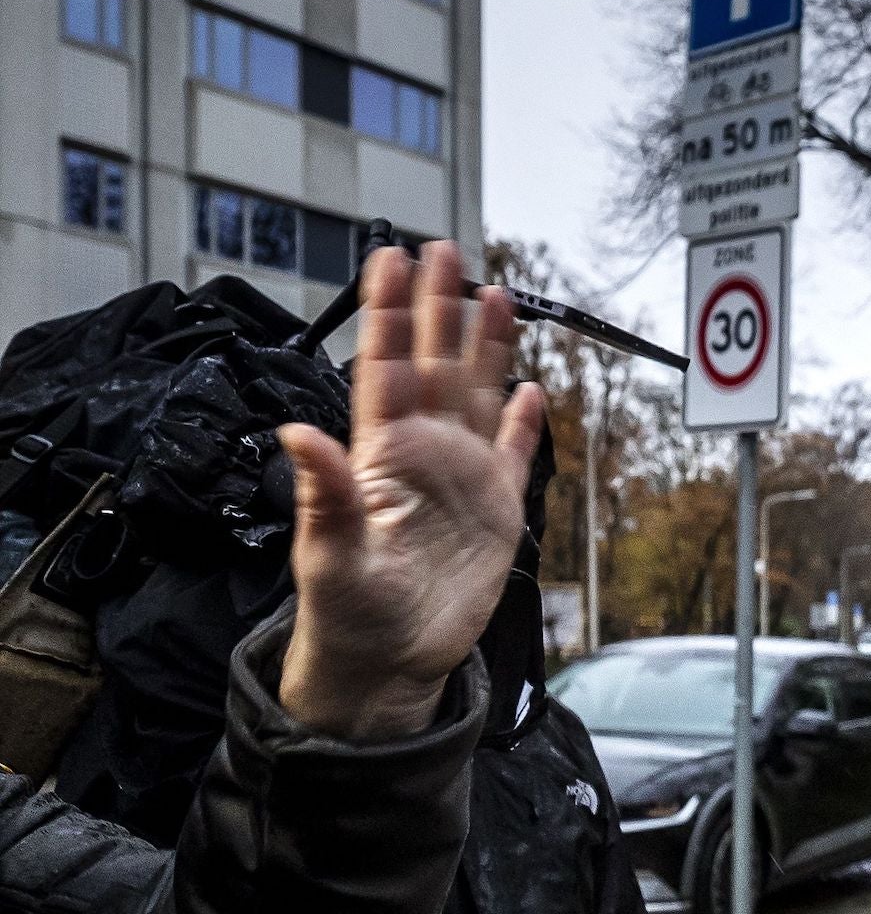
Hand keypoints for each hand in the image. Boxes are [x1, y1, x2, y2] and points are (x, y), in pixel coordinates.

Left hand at [277, 241, 539, 741]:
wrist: (390, 663)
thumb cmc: (348, 615)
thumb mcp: (328, 555)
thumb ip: (324, 493)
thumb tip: (300, 433)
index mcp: (382, 455)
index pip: (386, 368)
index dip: (390, 315)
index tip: (391, 262)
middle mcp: (423, 455)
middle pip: (435, 363)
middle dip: (439, 306)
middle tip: (442, 250)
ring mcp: (461, 481)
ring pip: (476, 395)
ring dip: (484, 346)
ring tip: (494, 294)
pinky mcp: (494, 514)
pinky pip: (511, 456)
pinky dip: (521, 424)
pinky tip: (527, 390)